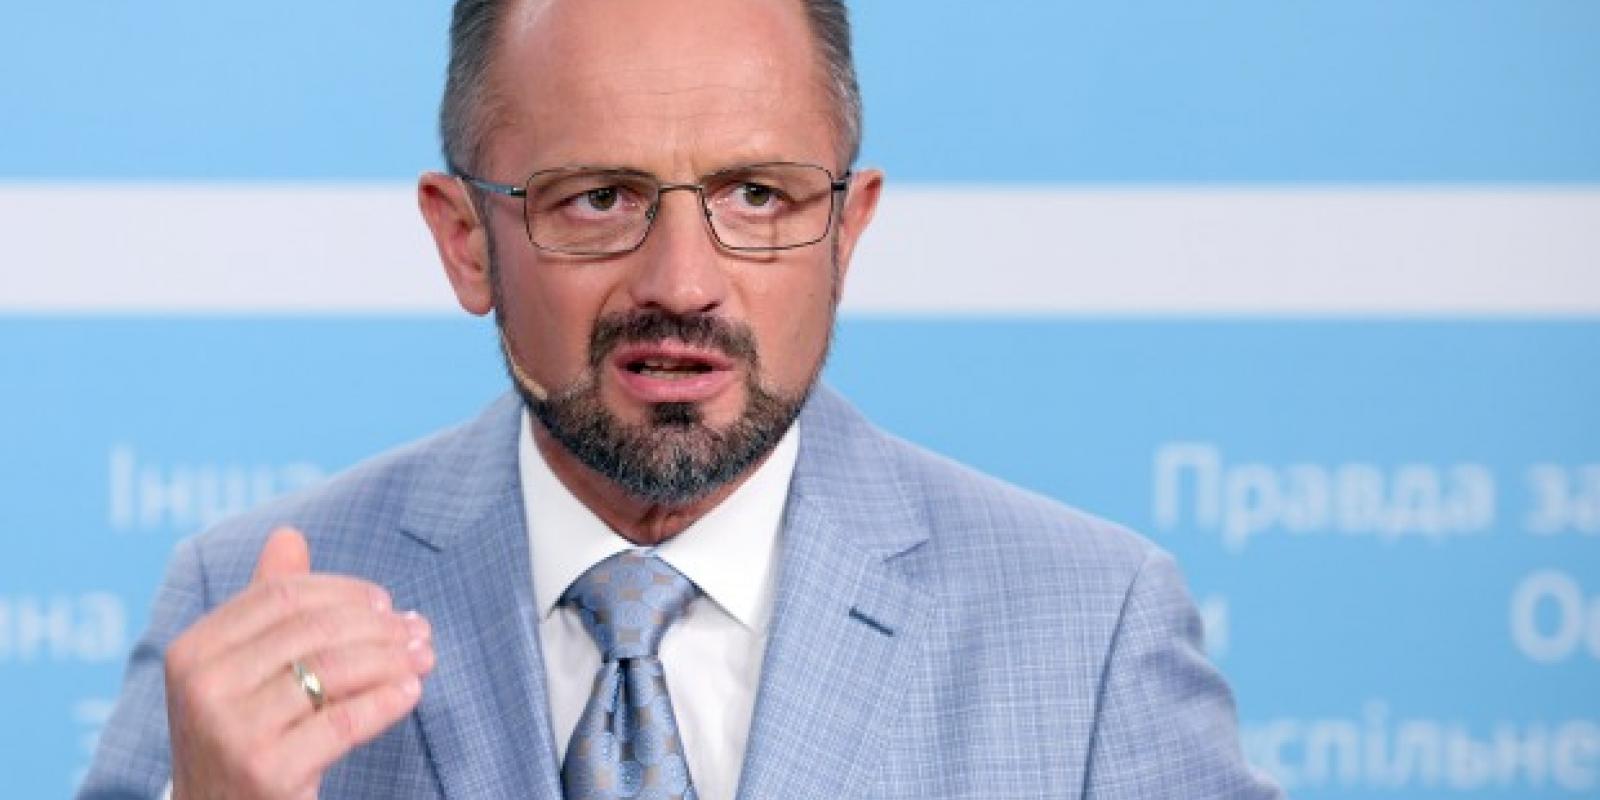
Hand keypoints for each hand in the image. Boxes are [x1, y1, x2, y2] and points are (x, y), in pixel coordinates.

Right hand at [164, 528, 434, 799]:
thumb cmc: (240, 737)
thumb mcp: (239, 671)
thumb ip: (263, 606)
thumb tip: (288, 535)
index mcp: (192, 650)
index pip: (282, 596)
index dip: (343, 592)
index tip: (385, 602)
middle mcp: (202, 687)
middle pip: (314, 629)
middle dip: (377, 625)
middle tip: (418, 629)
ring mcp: (231, 731)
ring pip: (334, 671)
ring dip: (392, 659)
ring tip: (424, 657)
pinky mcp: (266, 771)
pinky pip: (344, 722)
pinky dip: (387, 701)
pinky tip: (411, 692)